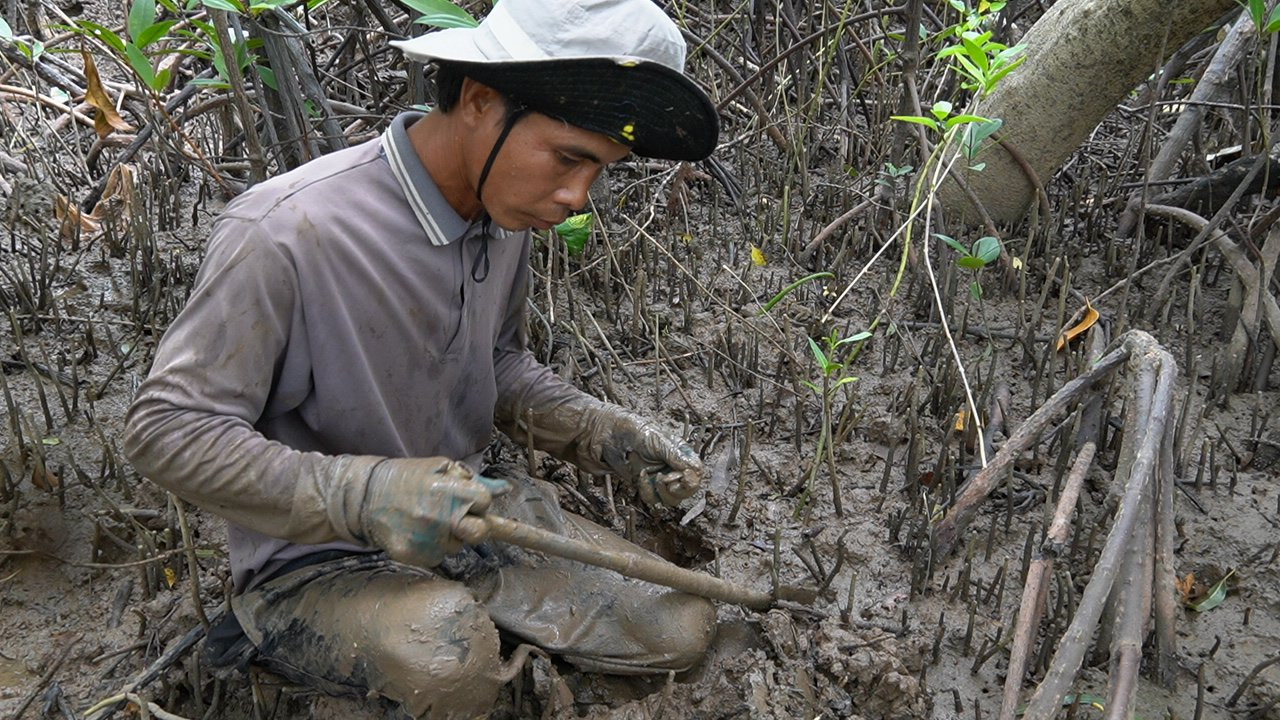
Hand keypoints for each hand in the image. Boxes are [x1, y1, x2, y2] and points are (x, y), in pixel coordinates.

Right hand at [358, 458, 509, 566]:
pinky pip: (437, 557)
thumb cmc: (406, 479)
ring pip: (456, 546)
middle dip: (473, 527)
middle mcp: (441, 518)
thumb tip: (504, 489)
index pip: (484, 502)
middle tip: (456, 518)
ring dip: (450, 536)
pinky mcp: (414, 556)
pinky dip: (432, 548)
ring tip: (427, 520)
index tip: (469, 500)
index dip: (478, 501)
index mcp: (450, 491)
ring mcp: (427, 540)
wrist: (365, 497)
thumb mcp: (439, 468)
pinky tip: (416, 533)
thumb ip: (472, 481)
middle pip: (479, 534)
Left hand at [595, 409, 703, 506]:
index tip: (678, 478)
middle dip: (678, 489)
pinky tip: (639, 478)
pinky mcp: (645, 485)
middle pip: (687, 490)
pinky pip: (653, 498)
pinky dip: (647, 491)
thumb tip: (694, 471)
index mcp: (679, 451)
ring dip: (662, 492)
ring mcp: (658, 476)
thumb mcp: (656, 440)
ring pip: (671, 498)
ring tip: (652, 478)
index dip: (690, 480)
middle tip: (664, 480)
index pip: (696, 472)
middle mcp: (672, 465)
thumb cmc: (629, 430)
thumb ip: (675, 456)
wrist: (602, 435)